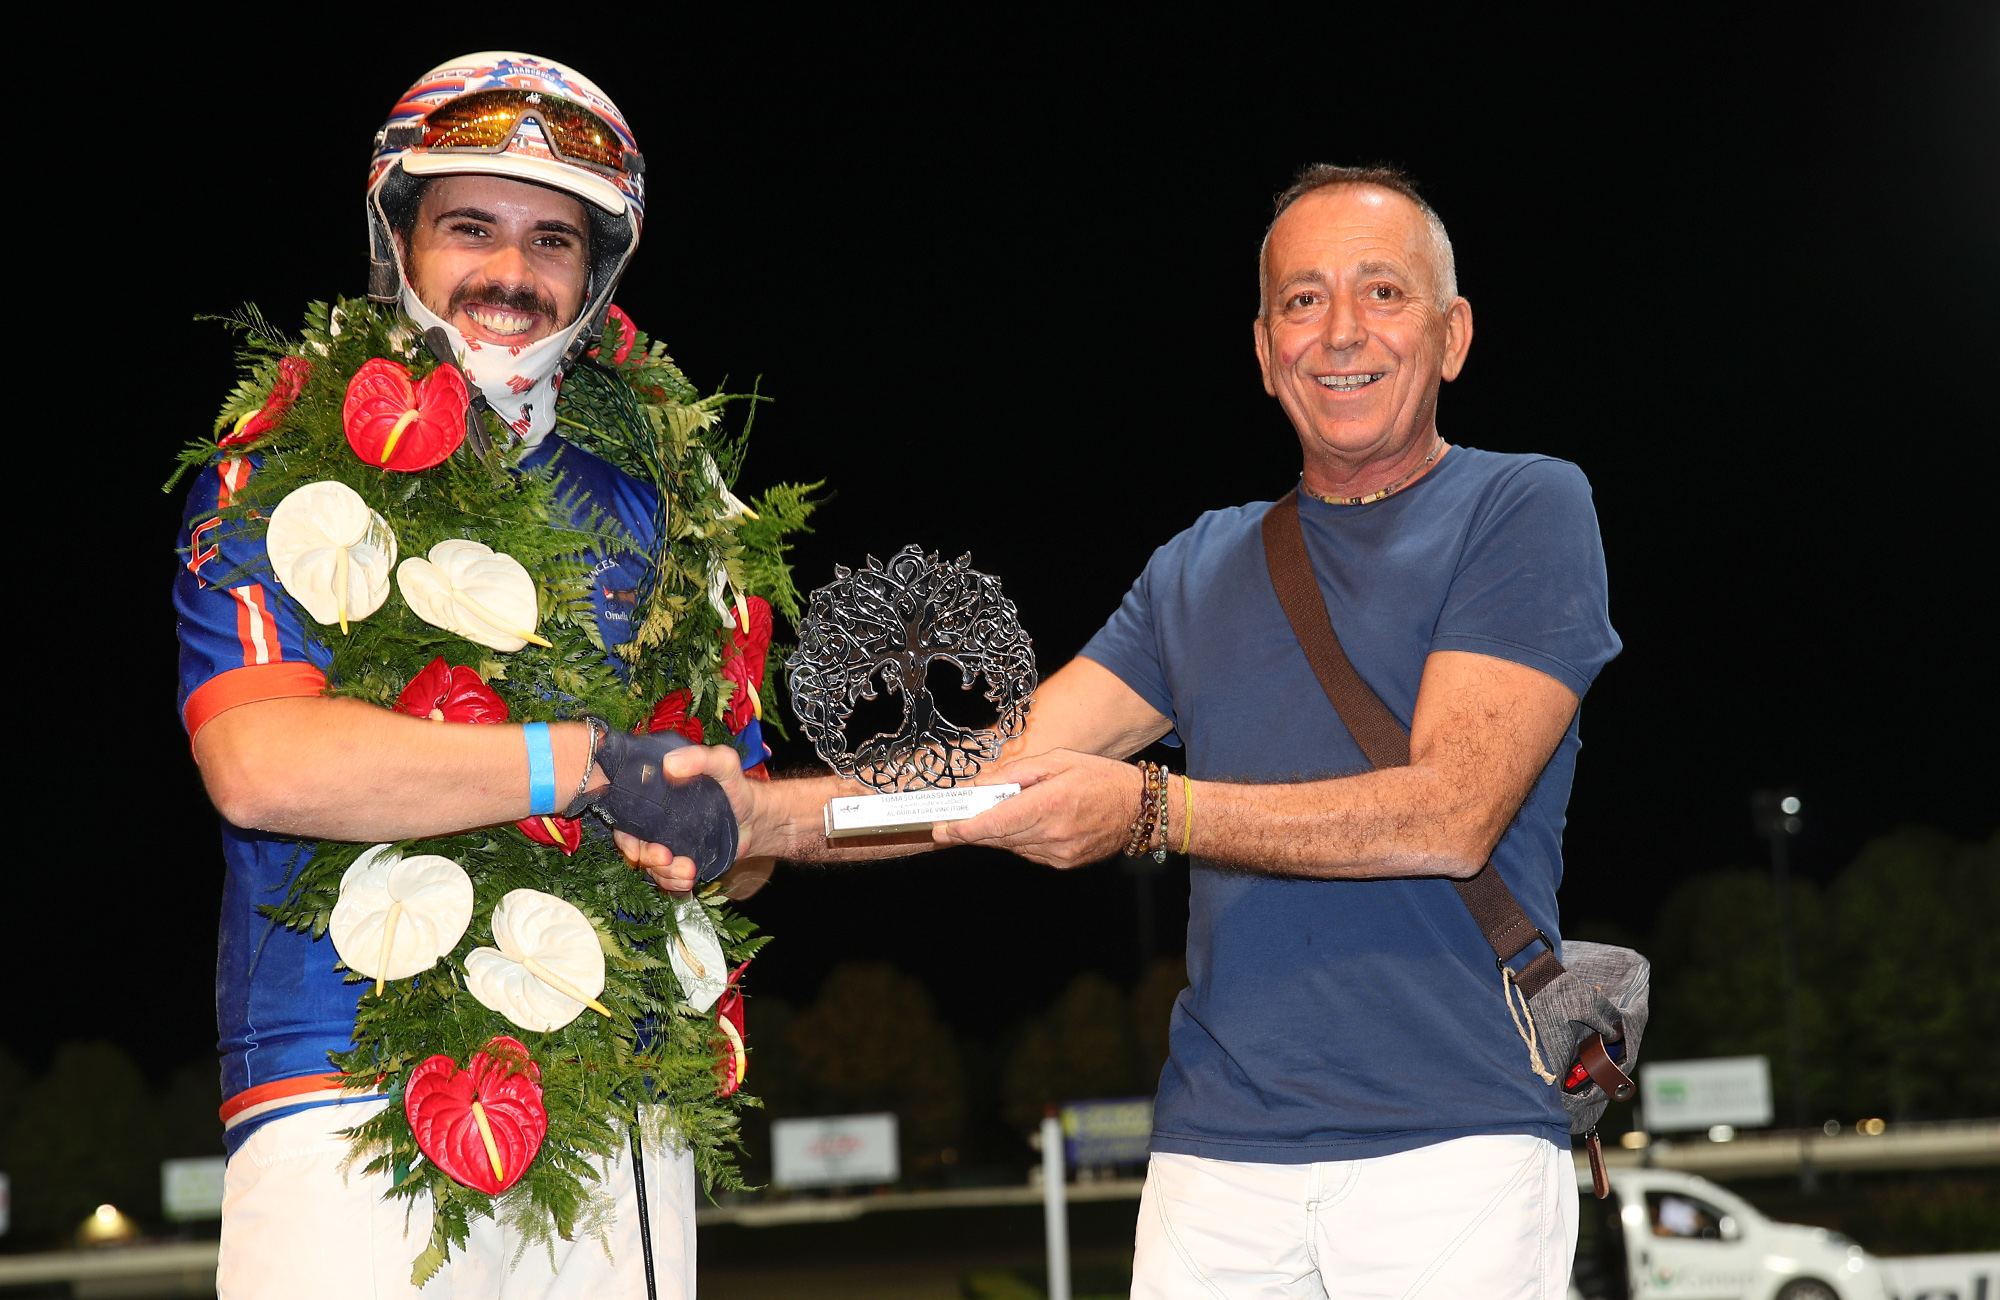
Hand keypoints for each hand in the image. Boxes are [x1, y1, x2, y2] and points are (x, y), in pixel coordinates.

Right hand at [608, 741, 771, 892]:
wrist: (755, 818)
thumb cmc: (735, 787)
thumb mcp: (723, 764)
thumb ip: (701, 758)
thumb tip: (670, 764)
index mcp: (655, 797)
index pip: (624, 819)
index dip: (624, 837)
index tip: (635, 847)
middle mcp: (654, 821)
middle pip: (634, 847)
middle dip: (647, 858)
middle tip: (667, 858)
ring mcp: (666, 842)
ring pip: (651, 866)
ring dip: (664, 874)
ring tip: (689, 871)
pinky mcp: (680, 860)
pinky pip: (666, 878)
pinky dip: (673, 884)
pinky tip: (688, 881)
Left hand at [934, 748, 1142, 868]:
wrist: (1139, 809)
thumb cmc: (1100, 777)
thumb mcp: (1058, 760)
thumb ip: (1016, 773)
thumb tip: (980, 785)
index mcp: (1050, 803)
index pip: (995, 823)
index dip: (964, 829)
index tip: (942, 829)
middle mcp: (1053, 833)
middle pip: (998, 837)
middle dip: (972, 830)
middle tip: (949, 823)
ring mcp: (1059, 853)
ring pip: (1011, 846)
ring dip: (997, 833)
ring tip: (997, 814)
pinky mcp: (1064, 863)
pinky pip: (1029, 853)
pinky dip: (1019, 840)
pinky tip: (1027, 824)